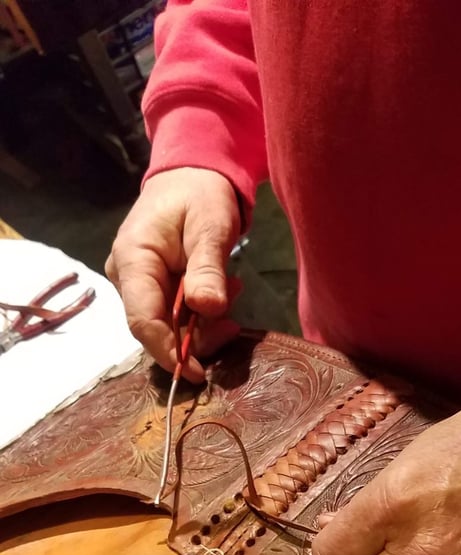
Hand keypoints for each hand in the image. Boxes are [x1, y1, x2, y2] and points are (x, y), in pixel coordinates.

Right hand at [106, 167, 241, 380]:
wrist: (192, 175)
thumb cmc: (199, 194)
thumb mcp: (211, 226)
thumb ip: (207, 267)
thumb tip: (208, 309)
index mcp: (133, 260)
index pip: (142, 320)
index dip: (169, 352)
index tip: (199, 373)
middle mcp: (127, 277)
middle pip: (156, 329)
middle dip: (196, 337)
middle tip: (233, 324)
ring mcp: (138, 284)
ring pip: (168, 326)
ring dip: (204, 323)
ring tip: (233, 290)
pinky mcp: (153, 288)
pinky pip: (175, 315)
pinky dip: (201, 313)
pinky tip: (222, 292)